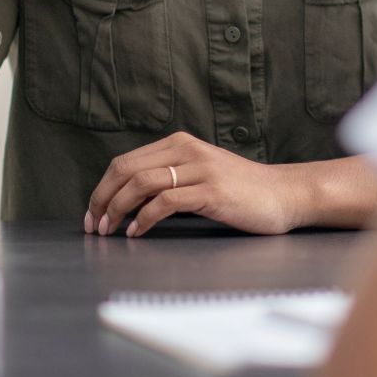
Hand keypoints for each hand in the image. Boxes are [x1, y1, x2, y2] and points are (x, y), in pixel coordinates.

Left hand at [85, 131, 306, 237]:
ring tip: (110, 230)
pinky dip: (143, 219)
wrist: (284, 195)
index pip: (125, 162)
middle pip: (126, 170)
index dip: (102, 188)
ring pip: (141, 183)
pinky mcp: (211, 191)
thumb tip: (127, 200)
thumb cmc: (241, 191)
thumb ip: (168, 179)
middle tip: (94, 225)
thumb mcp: (199, 175)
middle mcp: (187, 150)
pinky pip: (165, 202)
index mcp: (180, 143)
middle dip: (102, 199)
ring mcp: (200, 169)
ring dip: (118, 209)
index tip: (92, 213)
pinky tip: (137, 233)